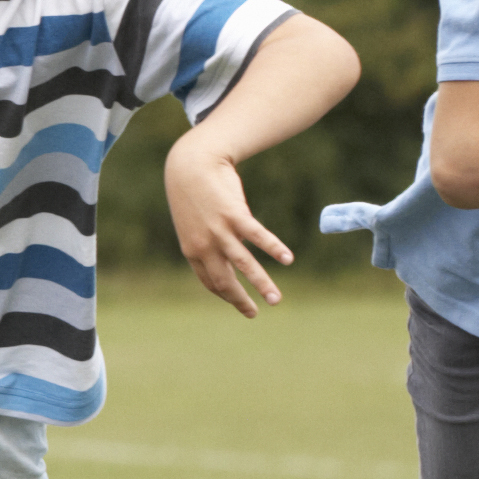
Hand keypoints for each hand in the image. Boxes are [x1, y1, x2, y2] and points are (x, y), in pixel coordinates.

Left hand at [165, 140, 292, 317]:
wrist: (191, 166)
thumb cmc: (195, 196)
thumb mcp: (196, 225)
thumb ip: (210, 243)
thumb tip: (230, 257)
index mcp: (193, 250)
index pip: (211, 282)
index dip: (227, 296)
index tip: (242, 305)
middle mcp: (204, 245)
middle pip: (224, 281)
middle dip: (241, 300)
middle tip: (257, 313)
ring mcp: (218, 231)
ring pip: (243, 264)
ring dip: (262, 284)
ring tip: (276, 300)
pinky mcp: (234, 215)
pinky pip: (257, 236)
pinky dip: (273, 248)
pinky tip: (287, 260)